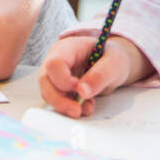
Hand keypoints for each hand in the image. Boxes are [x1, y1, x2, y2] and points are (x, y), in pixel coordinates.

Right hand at [38, 35, 152, 118]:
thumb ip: (100, 75)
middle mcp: (56, 59)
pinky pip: (57, 100)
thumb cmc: (112, 58)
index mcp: (68, 48)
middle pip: (45, 81)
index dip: (63, 81)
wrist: (113, 64)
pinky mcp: (59, 87)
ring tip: (87, 108)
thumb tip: (82, 92)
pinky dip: (70, 107)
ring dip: (65, 105)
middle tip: (77, 111)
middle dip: (59, 100)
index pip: (54, 64)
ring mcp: (55, 74)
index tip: (81, 90)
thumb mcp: (114, 63)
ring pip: (47, 93)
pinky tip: (86, 106)